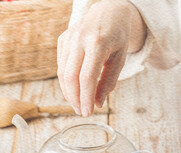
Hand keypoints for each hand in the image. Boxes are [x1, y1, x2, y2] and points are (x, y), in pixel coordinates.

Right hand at [57, 0, 145, 116]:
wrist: (108, 11)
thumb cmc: (117, 36)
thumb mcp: (119, 58)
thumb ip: (108, 82)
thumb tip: (98, 103)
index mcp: (98, 42)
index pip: (87, 77)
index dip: (85, 98)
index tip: (88, 112)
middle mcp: (80, 38)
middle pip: (70, 76)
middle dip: (75, 98)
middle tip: (81, 112)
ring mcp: (68, 38)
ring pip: (62, 73)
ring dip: (69, 93)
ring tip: (78, 105)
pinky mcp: (62, 39)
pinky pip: (61, 66)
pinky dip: (66, 82)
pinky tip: (74, 91)